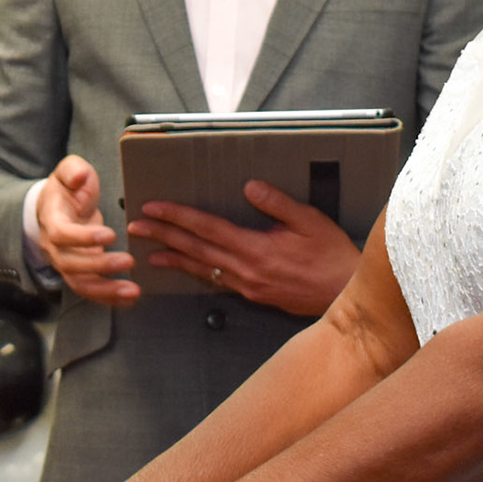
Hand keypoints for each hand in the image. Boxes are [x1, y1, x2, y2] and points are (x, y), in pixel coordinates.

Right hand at [34, 155, 137, 306]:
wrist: (57, 208)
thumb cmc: (67, 189)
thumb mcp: (69, 171)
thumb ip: (73, 170)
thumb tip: (79, 177)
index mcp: (52, 220)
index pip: (62, 234)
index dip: (83, 238)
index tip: (110, 235)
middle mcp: (54, 247)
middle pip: (71, 264)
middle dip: (100, 265)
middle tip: (129, 261)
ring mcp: (66, 263)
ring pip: (81, 284)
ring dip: (107, 290)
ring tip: (133, 291)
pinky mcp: (79, 273)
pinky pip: (91, 290)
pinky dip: (110, 297)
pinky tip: (131, 298)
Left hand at [127, 180, 360, 316]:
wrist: (346, 294)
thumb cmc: (331, 256)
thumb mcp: (309, 221)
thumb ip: (277, 203)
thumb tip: (249, 187)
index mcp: (255, 250)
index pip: (207, 229)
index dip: (177, 217)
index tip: (154, 208)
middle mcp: (245, 271)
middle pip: (195, 250)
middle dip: (163, 236)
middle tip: (136, 226)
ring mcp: (248, 286)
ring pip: (202, 269)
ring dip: (174, 258)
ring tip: (150, 252)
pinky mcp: (254, 295)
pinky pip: (217, 281)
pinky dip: (197, 272)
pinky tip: (187, 268)